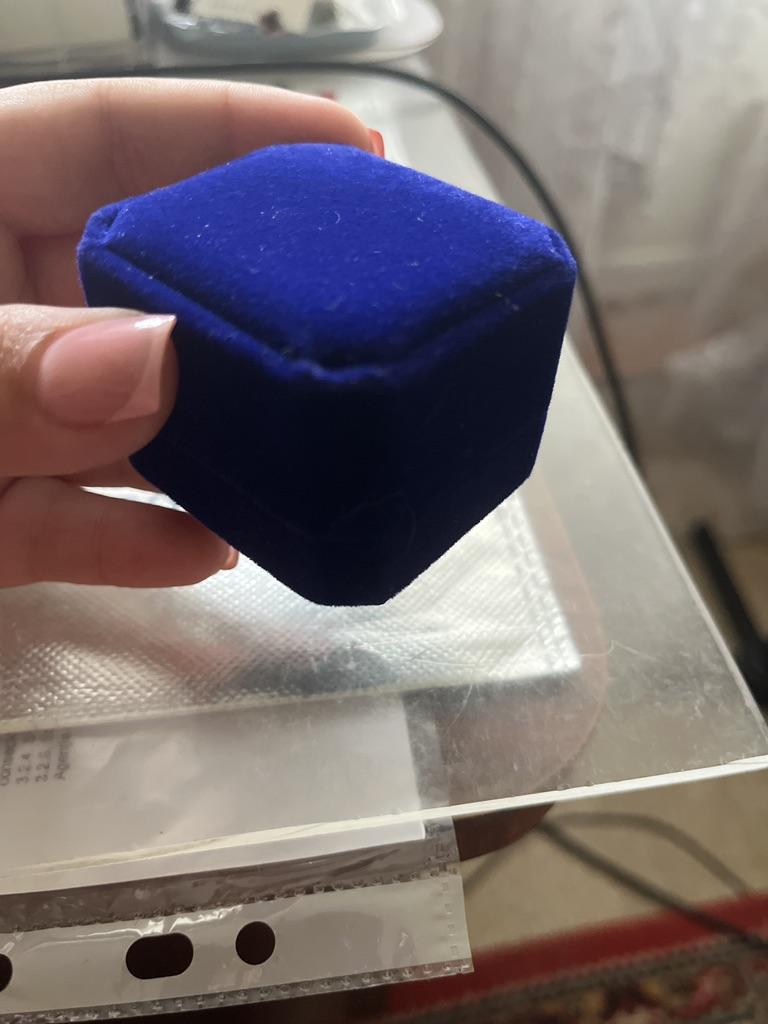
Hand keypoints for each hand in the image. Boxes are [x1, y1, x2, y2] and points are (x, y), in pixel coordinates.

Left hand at [0, 78, 376, 587]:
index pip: (102, 138)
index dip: (226, 131)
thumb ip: (5, 368)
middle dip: (238, 302)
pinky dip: (137, 540)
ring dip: (207, 441)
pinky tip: (206, 550)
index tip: (352, 150)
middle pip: (134, 282)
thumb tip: (159, 361)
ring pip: (120, 417)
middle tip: (354, 313)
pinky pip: (78, 524)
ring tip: (305, 452)